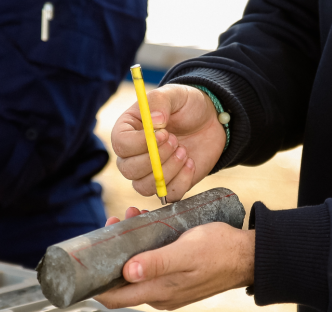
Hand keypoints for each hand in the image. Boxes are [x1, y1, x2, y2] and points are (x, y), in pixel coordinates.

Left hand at [97, 207, 254, 310]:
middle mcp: (160, 294)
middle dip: (113, 253)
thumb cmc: (220, 251)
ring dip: (130, 245)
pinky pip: (151, 264)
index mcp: (160, 292)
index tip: (88, 260)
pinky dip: (144, 246)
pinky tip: (148, 225)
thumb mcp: (186, 252)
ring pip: (136, 269)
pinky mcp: (175, 277)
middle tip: (115, 224)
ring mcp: (168, 287)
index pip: (115, 296)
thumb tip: (127, 272)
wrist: (248, 255)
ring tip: (133, 217)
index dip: (96, 281)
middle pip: (122, 280)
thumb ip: (157, 263)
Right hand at [111, 84, 225, 201]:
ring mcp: (149, 173)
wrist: (210, 121)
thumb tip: (155, 122)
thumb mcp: (174, 95)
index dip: (141, 143)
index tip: (164, 133)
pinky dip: (182, 181)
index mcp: (127, 131)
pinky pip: (167, 195)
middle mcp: (133, 155)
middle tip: (176, 141)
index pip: (121, 145)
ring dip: (168, 171)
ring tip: (183, 150)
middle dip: (155, 158)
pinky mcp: (167, 185)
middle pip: (129, 170)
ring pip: (145, 186)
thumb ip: (160, 102)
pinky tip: (191, 162)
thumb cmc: (186, 105)